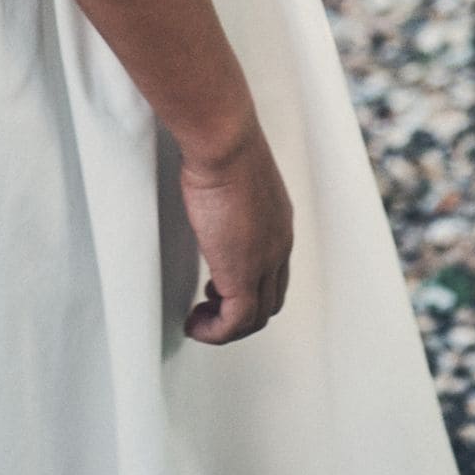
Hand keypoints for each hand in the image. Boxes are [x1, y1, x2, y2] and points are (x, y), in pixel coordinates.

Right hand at [179, 127, 292, 345]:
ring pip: (256, 316)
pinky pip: (235, 322)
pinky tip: (195, 324)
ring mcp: (265, 262)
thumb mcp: (229, 174)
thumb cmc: (221, 144)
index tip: (217, 288)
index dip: (250, 288)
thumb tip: (206, 189)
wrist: (224, 142)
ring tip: (199, 321)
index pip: (275, 272)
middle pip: (271, 300)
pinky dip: (216, 332)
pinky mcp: (243, 274)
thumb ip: (225, 193)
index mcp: (279, 222)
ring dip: (226, 327)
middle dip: (240, 312)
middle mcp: (279, 246)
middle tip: (208, 309)